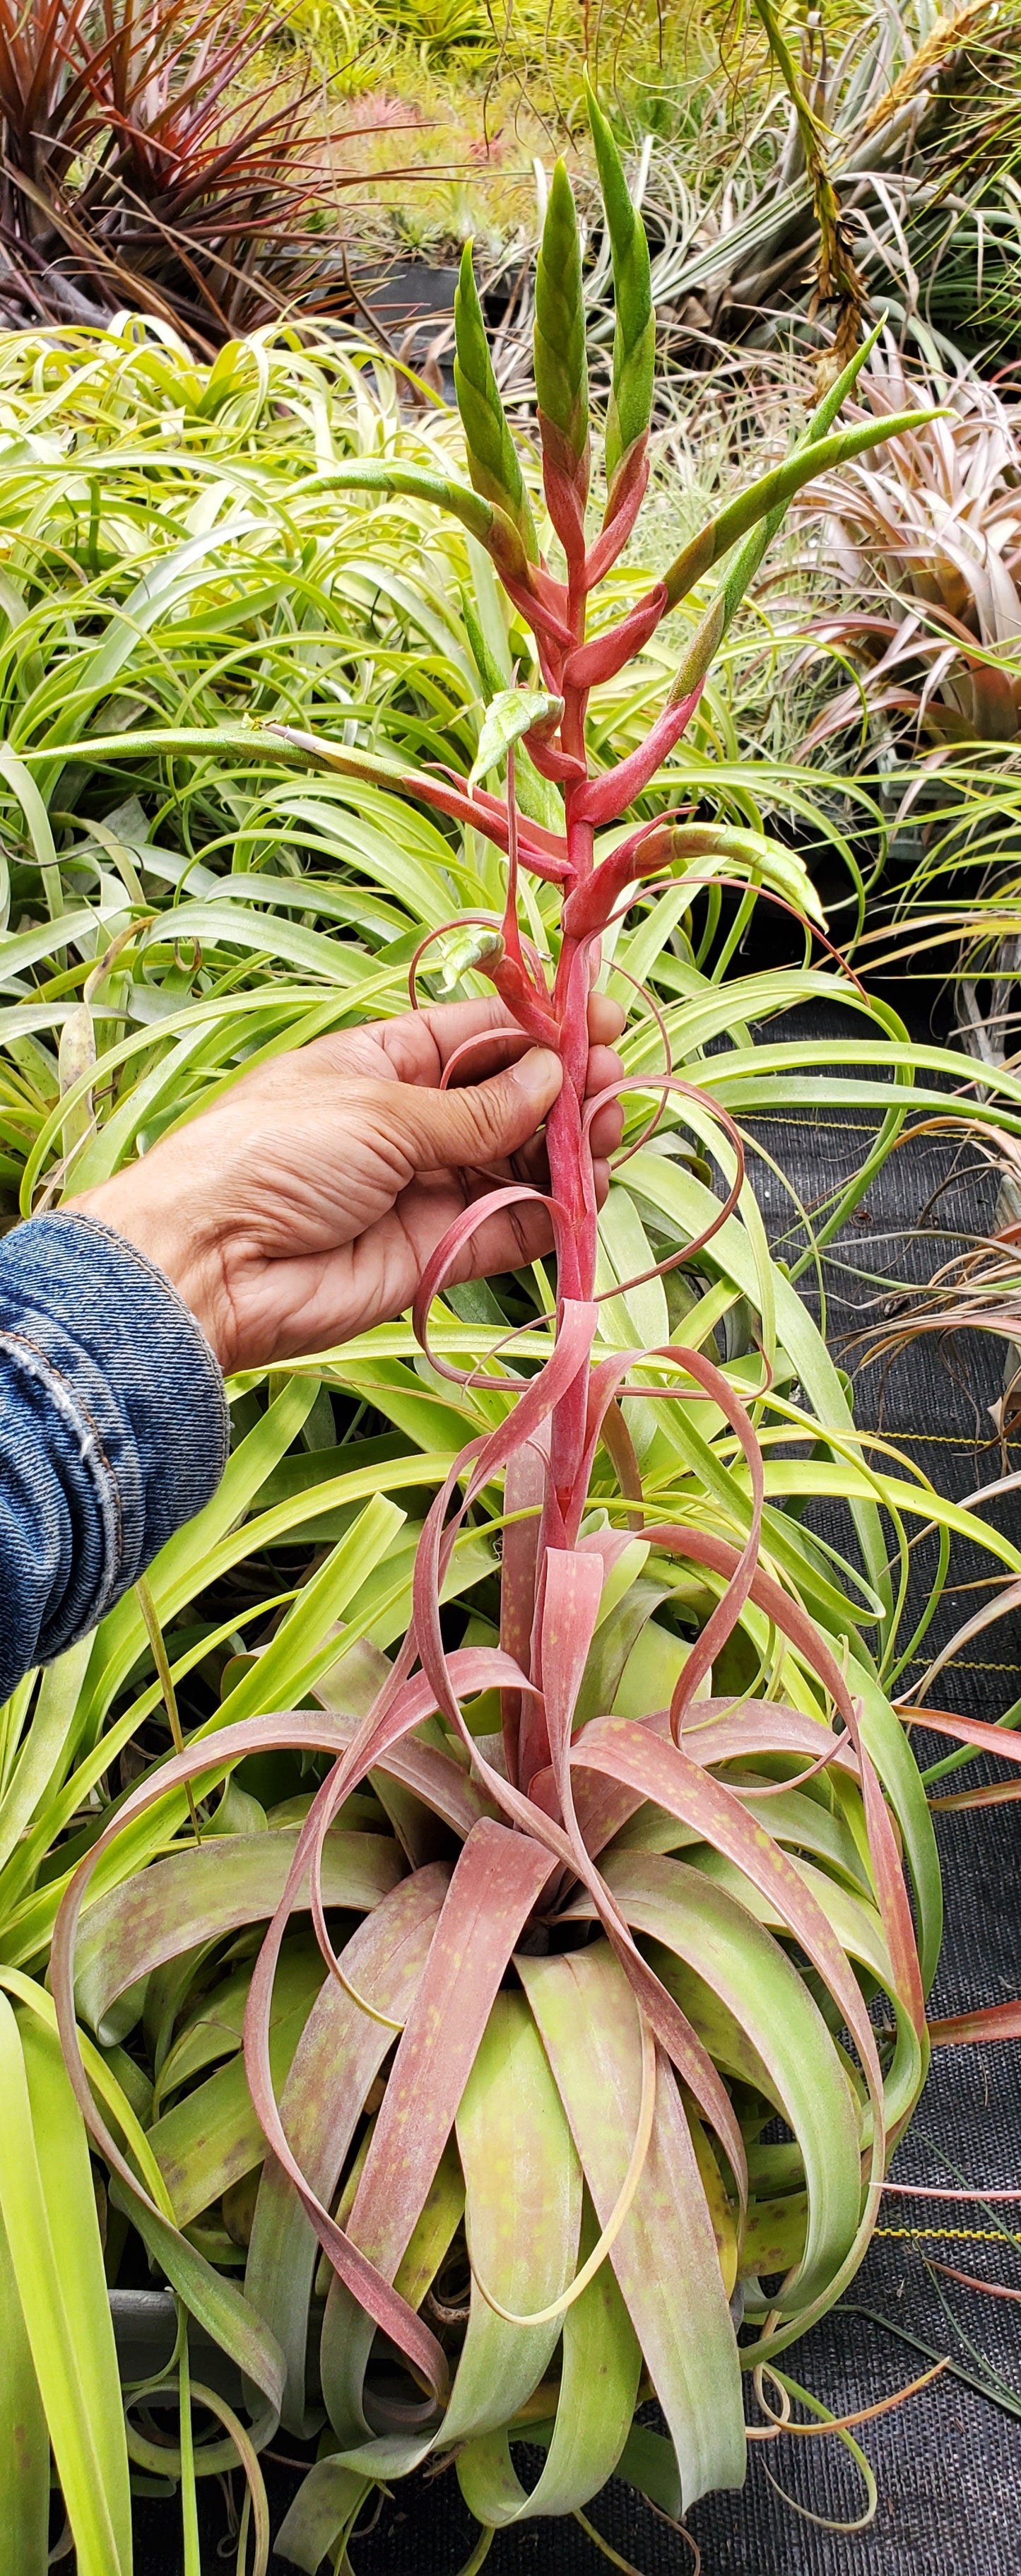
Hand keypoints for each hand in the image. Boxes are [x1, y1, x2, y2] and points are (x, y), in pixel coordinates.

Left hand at [68, 996, 625, 1370]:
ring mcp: (429, 1190)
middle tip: (615, 1086)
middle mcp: (413, 1123)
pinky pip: (512, 1230)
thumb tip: (550, 1077)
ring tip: (609, 1135)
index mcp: (385, 1063)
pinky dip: (555, 1215)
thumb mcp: (377, 1107)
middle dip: (568, 1090)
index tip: (605, 1024)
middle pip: (513, 1100)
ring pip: (522, 1164)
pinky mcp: (440, 1253)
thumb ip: (474, 1106)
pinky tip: (588, 1193)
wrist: (213, 1266)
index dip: (543, 1030)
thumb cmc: (271, 1155)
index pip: (480, 1036)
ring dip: (571, 1148)